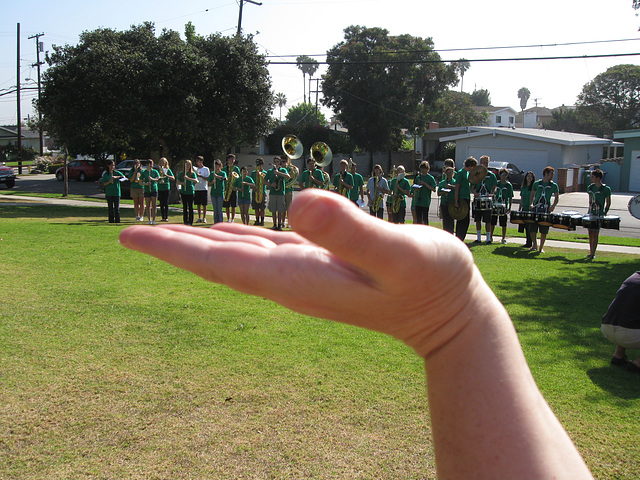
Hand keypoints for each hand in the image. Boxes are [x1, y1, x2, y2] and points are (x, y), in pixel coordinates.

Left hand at [119, 190, 477, 356]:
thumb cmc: (433, 280)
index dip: (176, 248)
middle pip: (220, 262)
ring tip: (166, 234)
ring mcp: (304, 275)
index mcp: (298, 277)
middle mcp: (291, 280)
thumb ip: (353, 232)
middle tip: (130, 234)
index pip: (222, 263)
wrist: (449, 312)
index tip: (131, 237)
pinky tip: (226, 234)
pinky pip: (265, 250)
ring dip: (200, 244)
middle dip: (175, 247)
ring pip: (239, 256)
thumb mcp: (400, 252)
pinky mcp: (319, 265)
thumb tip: (297, 203)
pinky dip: (237, 240)